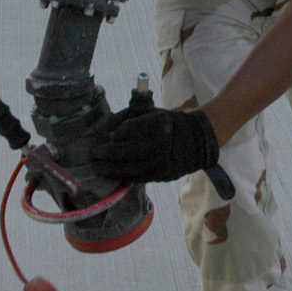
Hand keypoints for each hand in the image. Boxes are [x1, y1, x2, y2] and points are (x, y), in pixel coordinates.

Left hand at [89, 105, 227, 191]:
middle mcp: (160, 143)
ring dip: (111, 169)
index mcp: (158, 123)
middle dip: (107, 153)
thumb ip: (132, 117)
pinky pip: (139, 177)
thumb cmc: (170, 123)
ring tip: (97, 167)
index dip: (115, 133)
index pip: (129, 129)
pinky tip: (112, 174)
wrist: (198, 140)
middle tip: (93, 153)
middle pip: (127, 150)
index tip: (107, 136)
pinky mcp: (163, 175)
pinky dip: (124, 177)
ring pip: (131, 167)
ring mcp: (162, 161)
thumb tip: (109, 130)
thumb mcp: (154, 113)